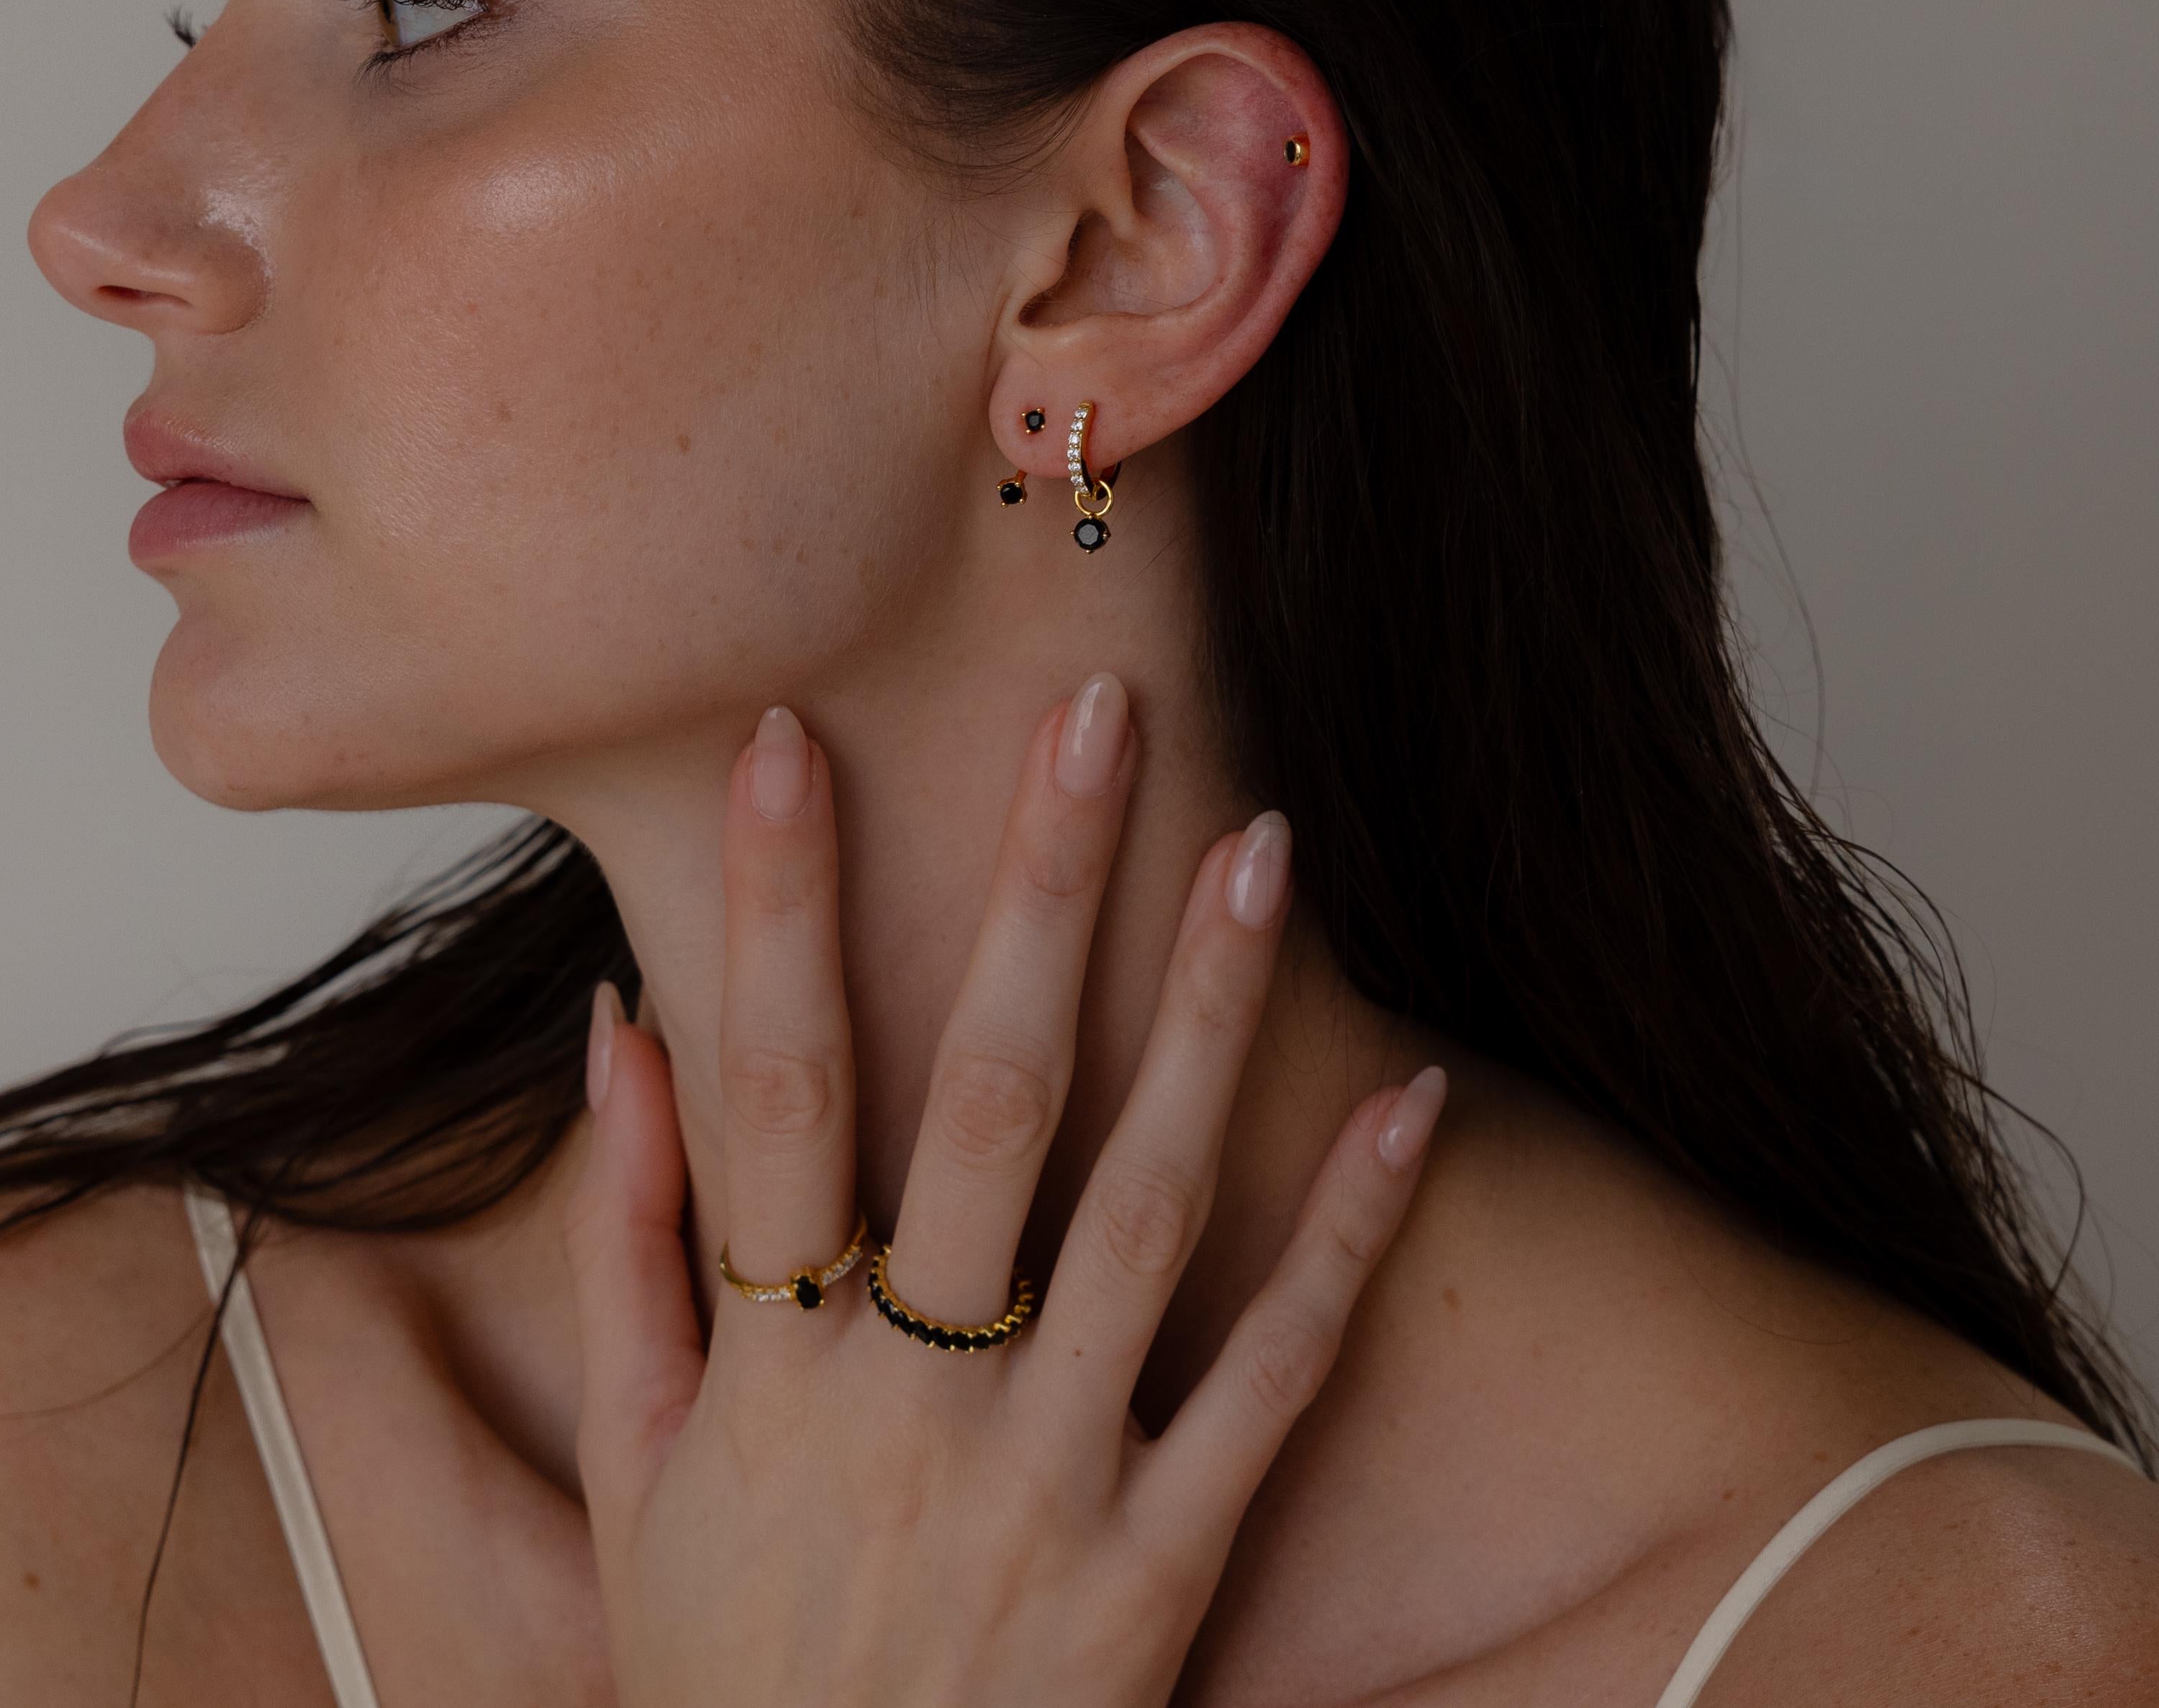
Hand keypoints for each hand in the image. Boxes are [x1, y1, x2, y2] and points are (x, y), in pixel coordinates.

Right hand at [563, 675, 1446, 1706]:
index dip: (773, 908)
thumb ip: (628, 1246)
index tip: (793, 739)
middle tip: (1096, 715)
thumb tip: (620, 1031)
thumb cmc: (726, 1661)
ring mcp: (1048, 1480)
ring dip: (1202, 1014)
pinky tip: (1412, 1095)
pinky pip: (1272, 1377)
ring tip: (1259, 844)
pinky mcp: (1163, 1564)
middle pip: (978, 1100)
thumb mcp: (631, 1475)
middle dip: (1032, 892)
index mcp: (765, 1372)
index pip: (766, 1090)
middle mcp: (908, 1402)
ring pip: (1143, 1205)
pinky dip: (1347, 1234)